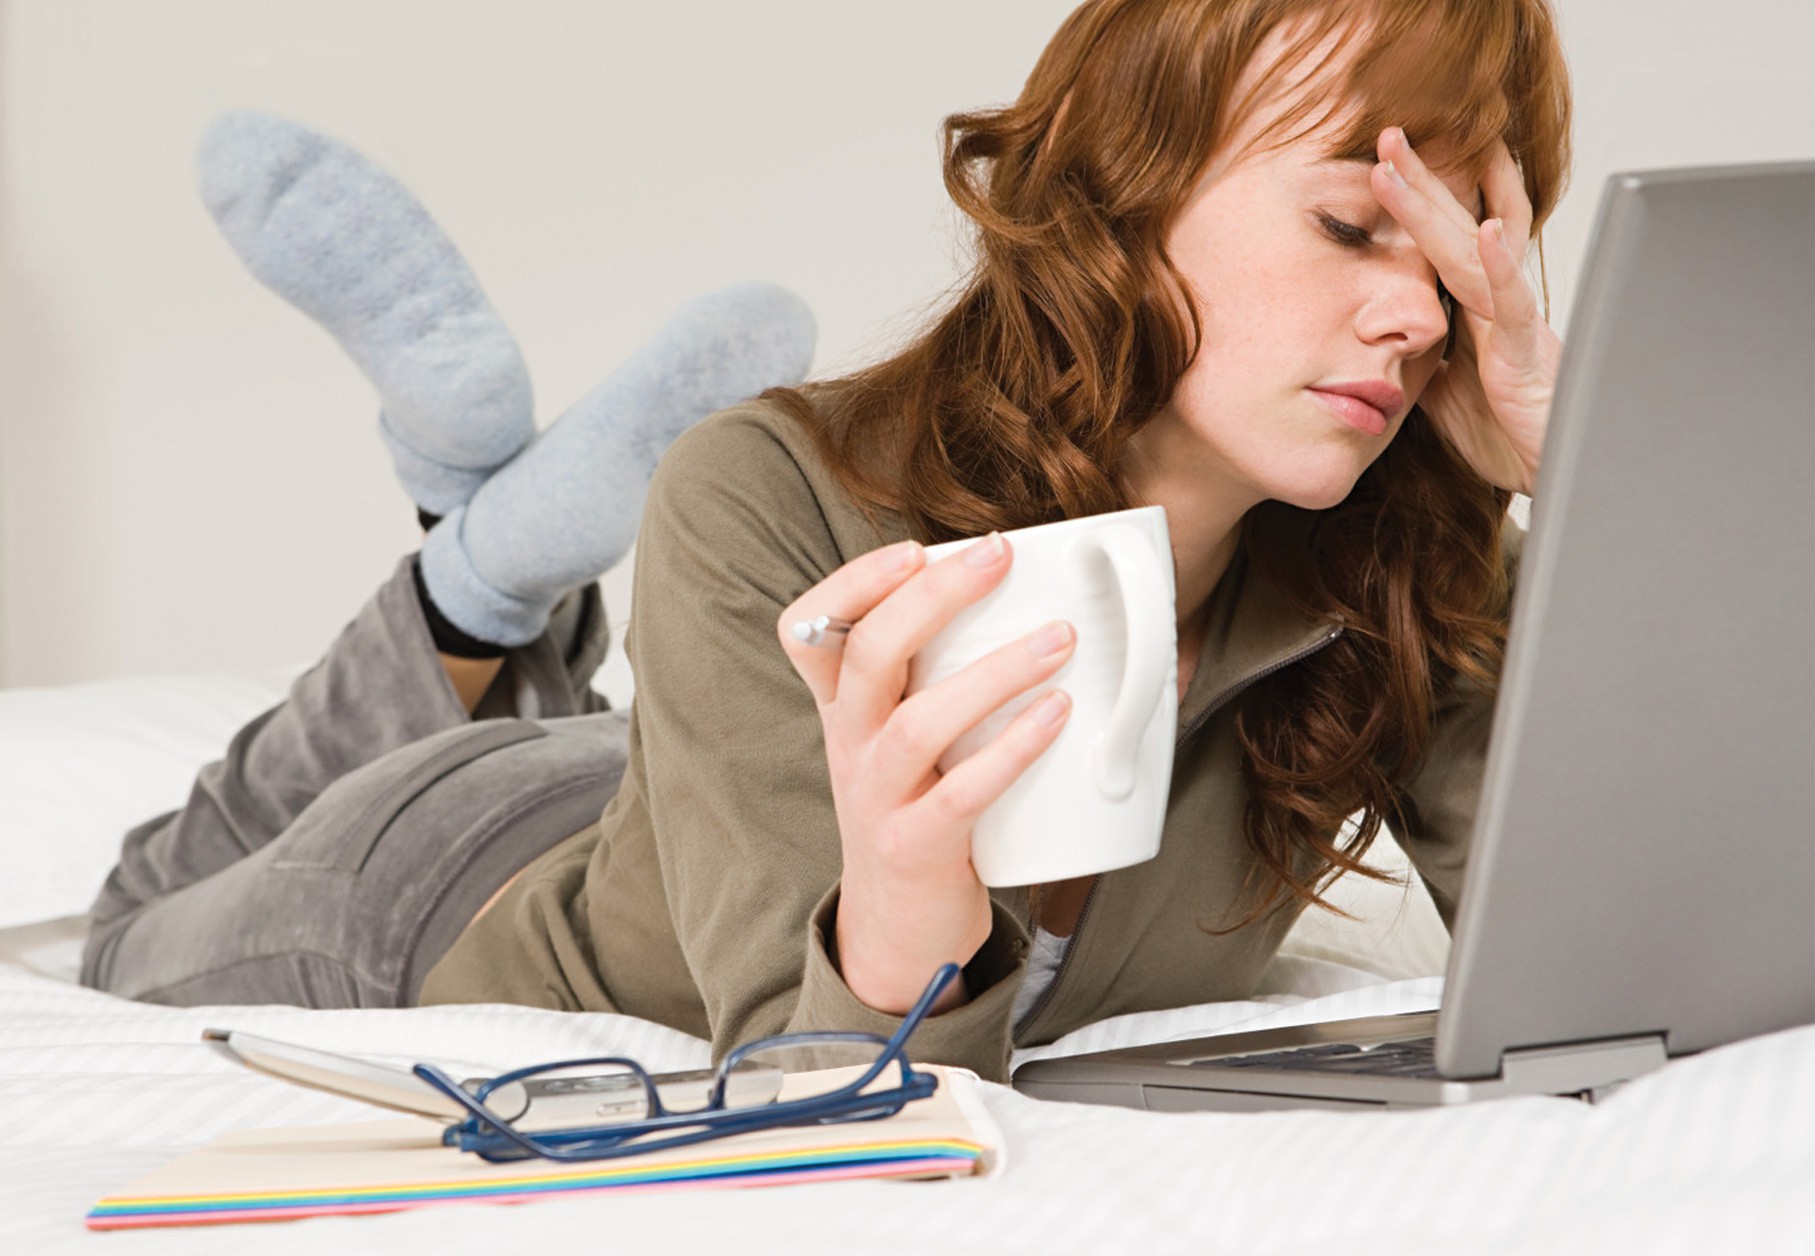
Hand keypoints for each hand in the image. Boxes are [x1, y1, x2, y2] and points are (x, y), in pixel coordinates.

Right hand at [776, 534, 1075, 1015]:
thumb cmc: (918, 813)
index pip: (811, 631)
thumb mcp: (902, 742)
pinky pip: (961, 793)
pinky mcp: (915, 848)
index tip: (915, 549)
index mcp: (843, 710)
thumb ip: (934, 680)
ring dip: (993, 672)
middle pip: (870, 655)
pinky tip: (1056, 715)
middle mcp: (849, 746)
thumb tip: (1031, 599)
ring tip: (1059, 639)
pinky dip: (1011, 749)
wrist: (897, 931)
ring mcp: (878, 799)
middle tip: (999, 556)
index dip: (852, 583)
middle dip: (932, 596)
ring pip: (918, 723)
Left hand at [1371, 129, 1560, 495]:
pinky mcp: (1526, 353)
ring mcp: (1513, 322)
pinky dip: (1502, 266)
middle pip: (1456, 226)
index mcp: (1476, 310)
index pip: (1444, 242)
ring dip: (1437, 205)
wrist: (1556, 475)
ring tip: (1404, 164)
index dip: (1419, 202)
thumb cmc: (1510, 433)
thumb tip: (1392, 342)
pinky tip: (1491, 232)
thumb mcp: (1447, 393)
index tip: (1386, 161)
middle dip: (1423, 180)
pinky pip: (1514, 303)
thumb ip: (1424, 358)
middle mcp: (1497, 304)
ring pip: (1473, 249)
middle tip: (1388, 134)